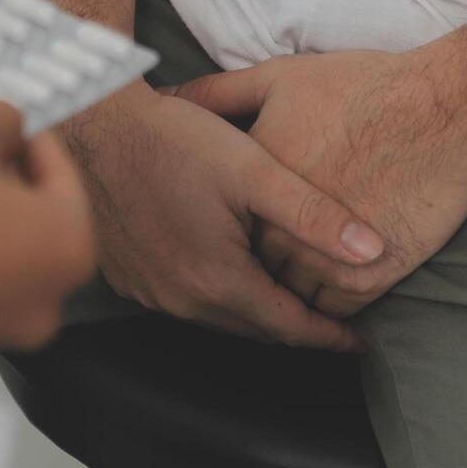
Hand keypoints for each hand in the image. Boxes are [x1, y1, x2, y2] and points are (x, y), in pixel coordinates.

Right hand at [57, 80, 385, 351]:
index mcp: (219, 280)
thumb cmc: (173, 139)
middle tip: (333, 318)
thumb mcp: (253, 169)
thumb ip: (315, 215)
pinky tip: (232, 270)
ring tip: (289, 294)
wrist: (93, 126)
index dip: (330, 336)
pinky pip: (186, 301)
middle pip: (256, 329)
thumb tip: (373, 251)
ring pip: (220, 318)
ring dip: (256, 311)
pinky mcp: (130, 279)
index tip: (360, 341)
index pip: (290, 328)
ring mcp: (151, 293)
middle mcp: (182, 300)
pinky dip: (218, 295)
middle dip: (297, 327)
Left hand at [167, 48, 466, 318]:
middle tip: (272, 255)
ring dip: (294, 291)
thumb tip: (173, 94)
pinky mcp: (369, 277)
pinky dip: (333, 308)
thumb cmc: (362, 87)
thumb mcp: (279, 78)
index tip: (240, 219)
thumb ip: (220, 93)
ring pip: (292, 295)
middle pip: (254, 265)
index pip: (223, 225)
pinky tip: (338, 287)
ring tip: (302, 278)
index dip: (229, 224)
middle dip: (256, 265)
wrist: (440, 110)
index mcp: (251, 185)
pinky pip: (337, 311)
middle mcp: (280, 229)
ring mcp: (323, 258)